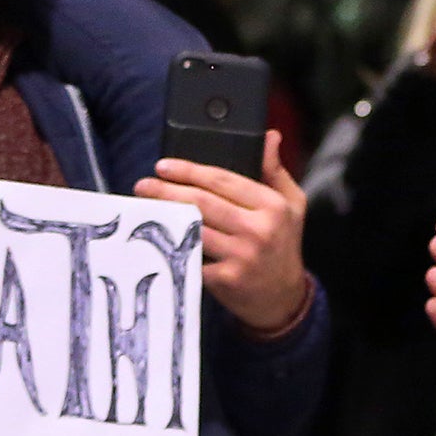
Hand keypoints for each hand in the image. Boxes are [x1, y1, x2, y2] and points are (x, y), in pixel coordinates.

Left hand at [136, 130, 310, 333]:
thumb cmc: (283, 244)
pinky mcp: (226, 279)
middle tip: (143, 185)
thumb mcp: (292, 203)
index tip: (164, 166)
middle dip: (168, 190)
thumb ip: (275, 170)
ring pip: (194, 228)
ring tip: (144, 207)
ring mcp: (241, 256)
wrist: (283, 299)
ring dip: (165, 216)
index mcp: (273, 206)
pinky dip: (172, 246)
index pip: (224, 180)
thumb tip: (269, 136)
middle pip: (203, 202)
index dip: (190, 171)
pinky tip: (155, 237)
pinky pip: (192, 257)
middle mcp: (258, 229)